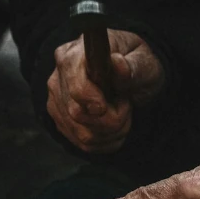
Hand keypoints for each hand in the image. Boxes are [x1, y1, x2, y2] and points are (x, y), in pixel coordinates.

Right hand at [46, 29, 163, 153]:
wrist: (128, 75)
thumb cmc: (134, 64)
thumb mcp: (143, 61)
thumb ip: (132, 65)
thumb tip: (117, 63)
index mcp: (74, 54)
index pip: (74, 84)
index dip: (91, 99)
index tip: (109, 105)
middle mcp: (58, 77)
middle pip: (78, 114)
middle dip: (111, 119)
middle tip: (126, 105)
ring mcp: (57, 101)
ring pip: (83, 134)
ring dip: (111, 132)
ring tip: (122, 115)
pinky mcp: (61, 120)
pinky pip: (82, 143)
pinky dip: (105, 141)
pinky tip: (114, 127)